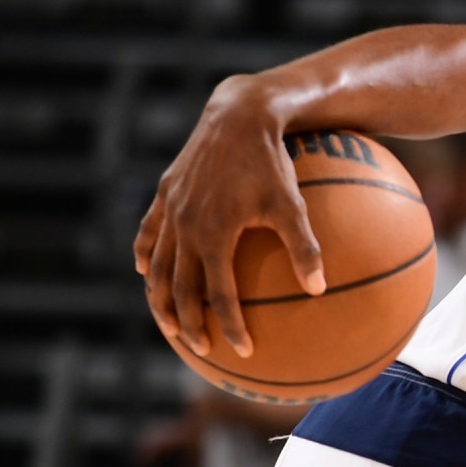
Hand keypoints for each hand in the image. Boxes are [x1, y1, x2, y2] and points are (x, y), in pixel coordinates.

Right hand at [134, 76, 325, 358]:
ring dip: (162, 298)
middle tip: (201, 349)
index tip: (243, 351)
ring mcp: (170, 210)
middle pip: (180, 288)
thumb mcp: (293, 205)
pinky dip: (147, 255)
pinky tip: (146, 271)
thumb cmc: (272, 162)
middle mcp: (185, 226)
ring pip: (159, 265)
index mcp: (214, 235)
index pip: (218, 294)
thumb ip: (305, 248)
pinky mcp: (165, 193)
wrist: (238, 115)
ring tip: (168, 323)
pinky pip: (149, 232)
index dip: (229, 325)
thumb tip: (319, 289)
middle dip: (189, 322)